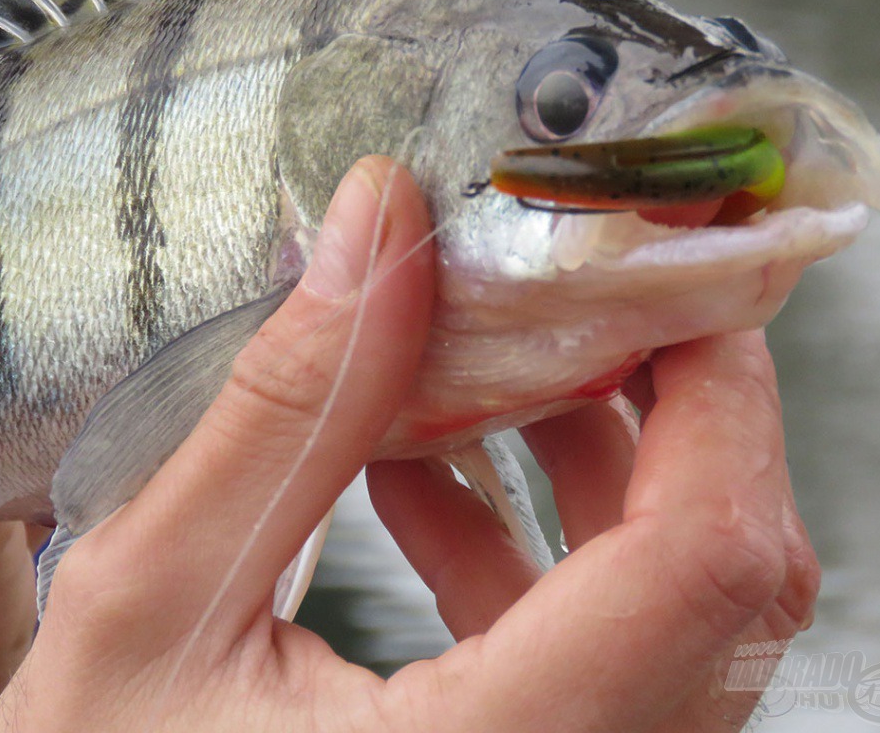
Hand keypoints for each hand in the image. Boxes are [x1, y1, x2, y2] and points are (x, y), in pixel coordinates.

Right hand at [0, 156, 819, 732]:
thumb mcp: (150, 599)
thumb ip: (284, 411)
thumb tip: (382, 223)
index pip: (705, 566)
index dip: (717, 389)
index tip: (663, 266)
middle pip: (729, 583)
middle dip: (677, 407)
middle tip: (587, 294)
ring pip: (680, 615)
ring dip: (604, 468)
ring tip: (485, 373)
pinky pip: (606, 656)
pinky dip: (543, 549)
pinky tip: (423, 480)